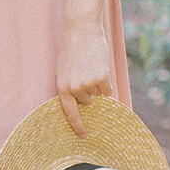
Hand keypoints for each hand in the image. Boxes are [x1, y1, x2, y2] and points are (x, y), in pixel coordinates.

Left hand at [55, 21, 112, 136]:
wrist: (82, 32)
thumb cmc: (72, 51)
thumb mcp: (63, 71)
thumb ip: (68, 88)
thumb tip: (79, 104)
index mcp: (62, 88)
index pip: (69, 113)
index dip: (77, 126)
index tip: (84, 136)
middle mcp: (74, 89)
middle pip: (87, 101)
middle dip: (88, 91)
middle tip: (84, 73)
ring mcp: (88, 85)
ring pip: (98, 95)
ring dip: (97, 84)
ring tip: (90, 67)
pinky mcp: (102, 79)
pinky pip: (107, 90)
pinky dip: (106, 82)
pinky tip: (99, 68)